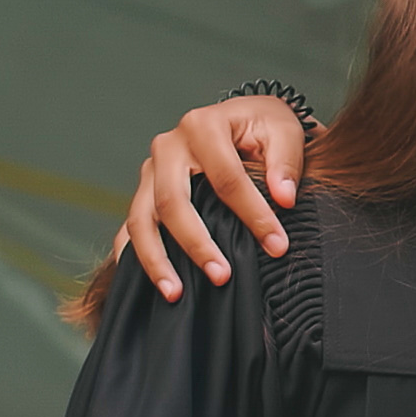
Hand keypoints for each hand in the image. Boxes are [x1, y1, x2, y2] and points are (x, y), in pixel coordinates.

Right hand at [116, 95, 310, 300]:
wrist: (243, 122)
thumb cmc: (264, 129)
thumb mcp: (285, 131)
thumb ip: (286, 163)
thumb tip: (284, 198)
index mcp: (202, 126)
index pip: (227, 178)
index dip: (254, 214)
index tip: (277, 246)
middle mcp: (168, 147)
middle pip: (172, 201)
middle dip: (196, 243)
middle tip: (222, 276)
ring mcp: (150, 172)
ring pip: (141, 219)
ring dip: (156, 259)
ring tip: (176, 293)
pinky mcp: (143, 193)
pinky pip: (130, 229)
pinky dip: (133, 257)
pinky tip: (148, 283)